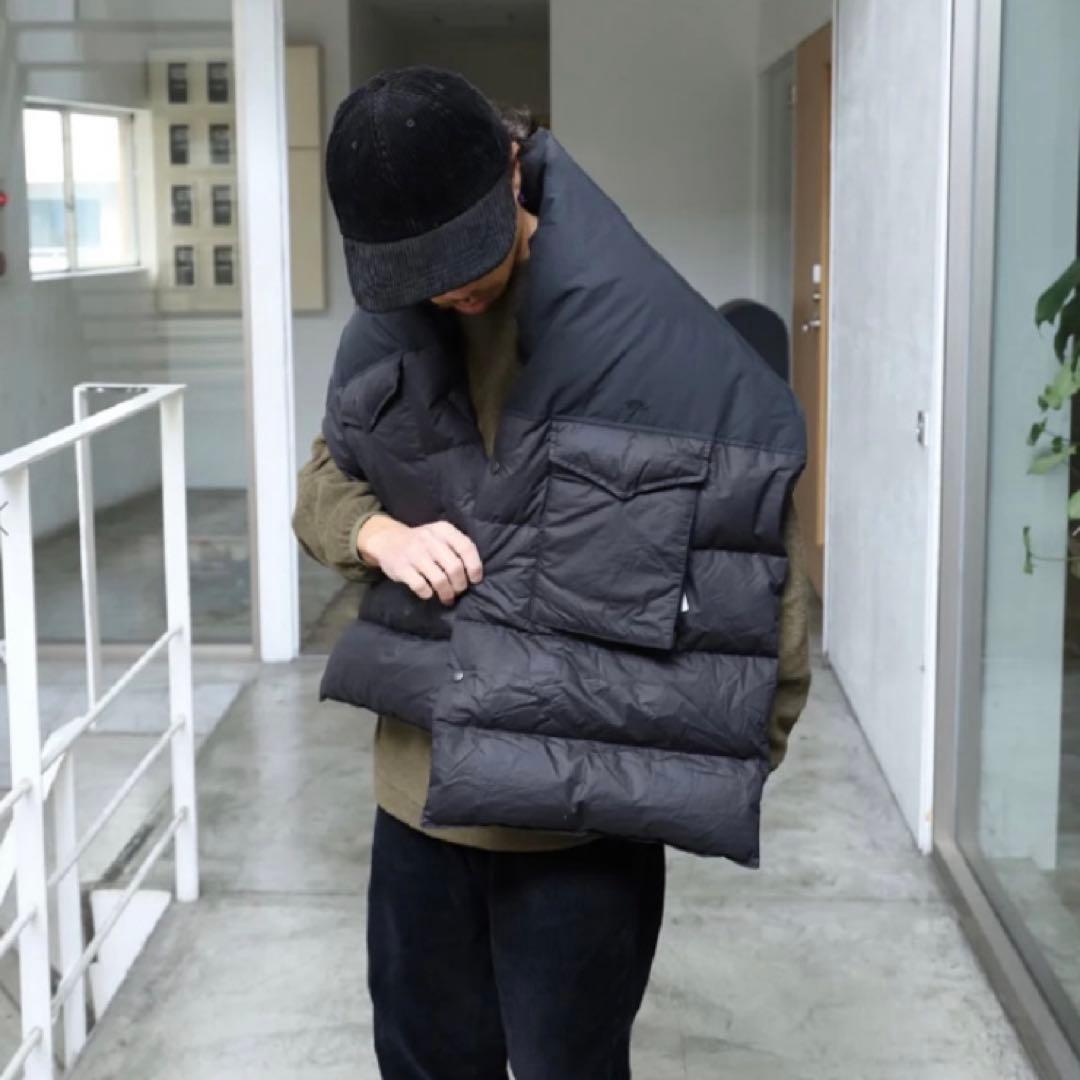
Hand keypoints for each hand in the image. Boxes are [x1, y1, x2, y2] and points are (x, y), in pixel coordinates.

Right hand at [357, 516, 482, 604]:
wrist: (386, 539)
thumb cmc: (421, 542)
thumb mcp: (439, 535)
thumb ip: (456, 547)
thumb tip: (474, 574)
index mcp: (443, 530)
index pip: (466, 547)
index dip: (474, 567)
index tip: (475, 580)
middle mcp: (429, 540)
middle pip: (454, 567)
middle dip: (460, 584)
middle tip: (459, 591)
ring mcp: (414, 554)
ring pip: (439, 580)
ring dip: (447, 593)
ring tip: (447, 598)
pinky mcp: (401, 568)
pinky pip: (421, 586)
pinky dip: (428, 594)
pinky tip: (429, 594)